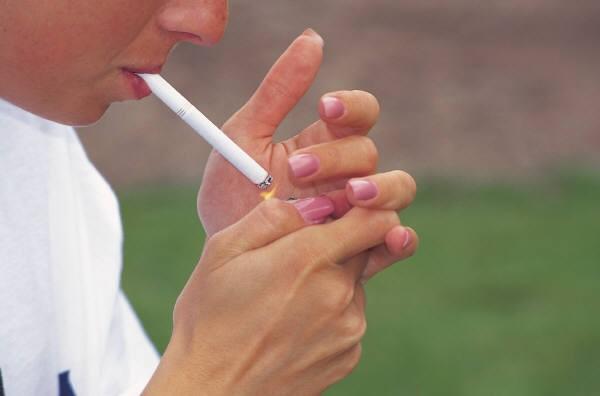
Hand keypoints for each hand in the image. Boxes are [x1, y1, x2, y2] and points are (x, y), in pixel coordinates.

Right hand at [145, 197, 410, 394]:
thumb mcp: (224, 251)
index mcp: (309, 258)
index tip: (338, 211)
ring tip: (284, 300)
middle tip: (293, 259)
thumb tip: (317, 205)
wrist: (215, 392)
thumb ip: (275, 216)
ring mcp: (349, 327)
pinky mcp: (350, 354)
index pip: (375, 218)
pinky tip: (292, 325)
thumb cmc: (210, 319)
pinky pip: (349, 317)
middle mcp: (339, 292)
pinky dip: (329, 313)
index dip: (361, 208)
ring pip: (354, 283)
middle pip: (364, 248)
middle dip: (337, 244)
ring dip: (330, 280)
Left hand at [197, 29, 417, 277]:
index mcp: (323, 145)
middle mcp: (346, 175)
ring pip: (397, 189)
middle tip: (298, 171)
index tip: (325, 107)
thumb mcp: (244, 138)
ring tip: (350, 197)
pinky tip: (391, 237)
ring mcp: (357, 213)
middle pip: (369, 152)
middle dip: (337, 158)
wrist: (225, 256)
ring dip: (380, 189)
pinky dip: (401, 237)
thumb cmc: (231, 196)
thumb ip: (277, 91)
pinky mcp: (361, 250)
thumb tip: (313, 38)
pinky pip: (396, 240)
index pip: (359, 115)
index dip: (351, 106)